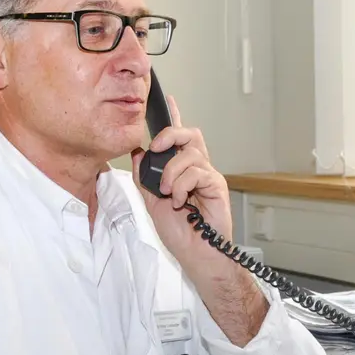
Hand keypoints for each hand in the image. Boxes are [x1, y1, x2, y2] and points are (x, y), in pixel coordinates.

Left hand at [130, 97, 238, 283]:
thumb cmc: (179, 233)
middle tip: (156, 148)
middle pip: (190, 134)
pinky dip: (182, 185)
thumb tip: (137, 152)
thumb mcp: (152, 202)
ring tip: (168, 193)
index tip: (168, 99)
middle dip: (170, 135)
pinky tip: (180, 201)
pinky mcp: (217, 186)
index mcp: (182, 171)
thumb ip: (145, 178)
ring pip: (190, 153)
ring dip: (171, 172)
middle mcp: (197, 169)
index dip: (175, 117)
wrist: (196, 255)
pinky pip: (197, 171)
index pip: (179, 139)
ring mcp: (208, 176)